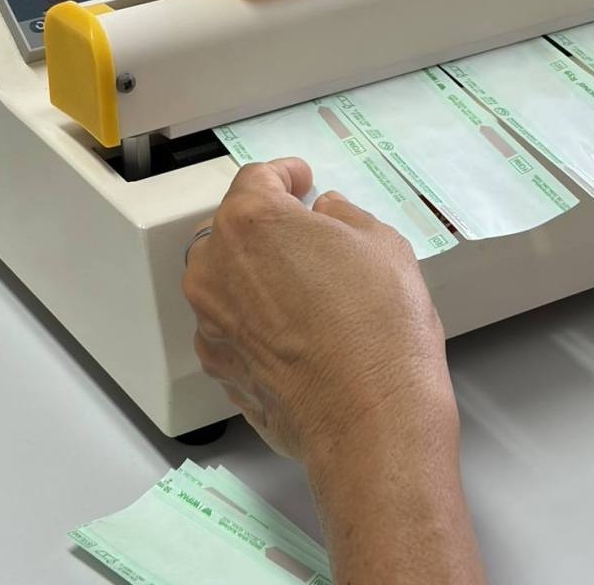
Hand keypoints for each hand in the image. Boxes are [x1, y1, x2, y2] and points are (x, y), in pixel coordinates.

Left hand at [182, 158, 454, 466]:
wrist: (371, 418)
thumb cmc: (378, 332)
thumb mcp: (381, 243)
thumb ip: (344, 217)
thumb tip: (330, 215)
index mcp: (252, 222)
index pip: (258, 178)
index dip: (285, 174)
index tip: (298, 179)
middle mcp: (217, 269)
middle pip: (232, 227)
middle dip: (266, 225)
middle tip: (306, 231)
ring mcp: (212, 322)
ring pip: (227, 278)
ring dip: (258, 273)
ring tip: (308, 285)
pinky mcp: (221, 367)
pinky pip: (230, 324)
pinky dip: (254, 317)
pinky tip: (297, 327)